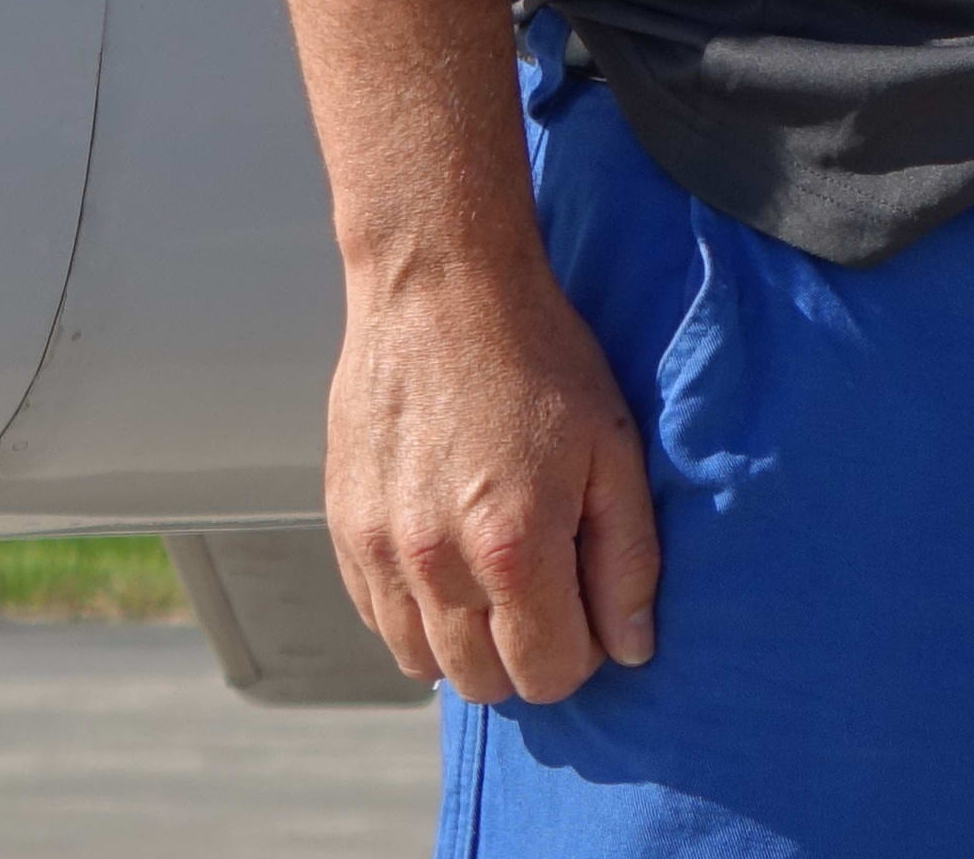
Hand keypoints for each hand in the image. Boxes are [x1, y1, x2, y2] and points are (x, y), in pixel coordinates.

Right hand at [323, 246, 662, 703]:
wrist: (440, 288)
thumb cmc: (541, 360)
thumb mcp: (614, 448)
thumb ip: (627, 559)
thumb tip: (631, 649)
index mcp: (512, 547)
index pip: (547, 674)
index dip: (582, 652)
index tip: (590, 605)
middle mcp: (434, 564)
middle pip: (483, 683)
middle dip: (527, 655)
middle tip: (551, 591)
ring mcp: (377, 551)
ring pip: (422, 663)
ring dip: (467, 642)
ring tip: (499, 575)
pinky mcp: (342, 530)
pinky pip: (378, 619)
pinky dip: (417, 612)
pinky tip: (450, 556)